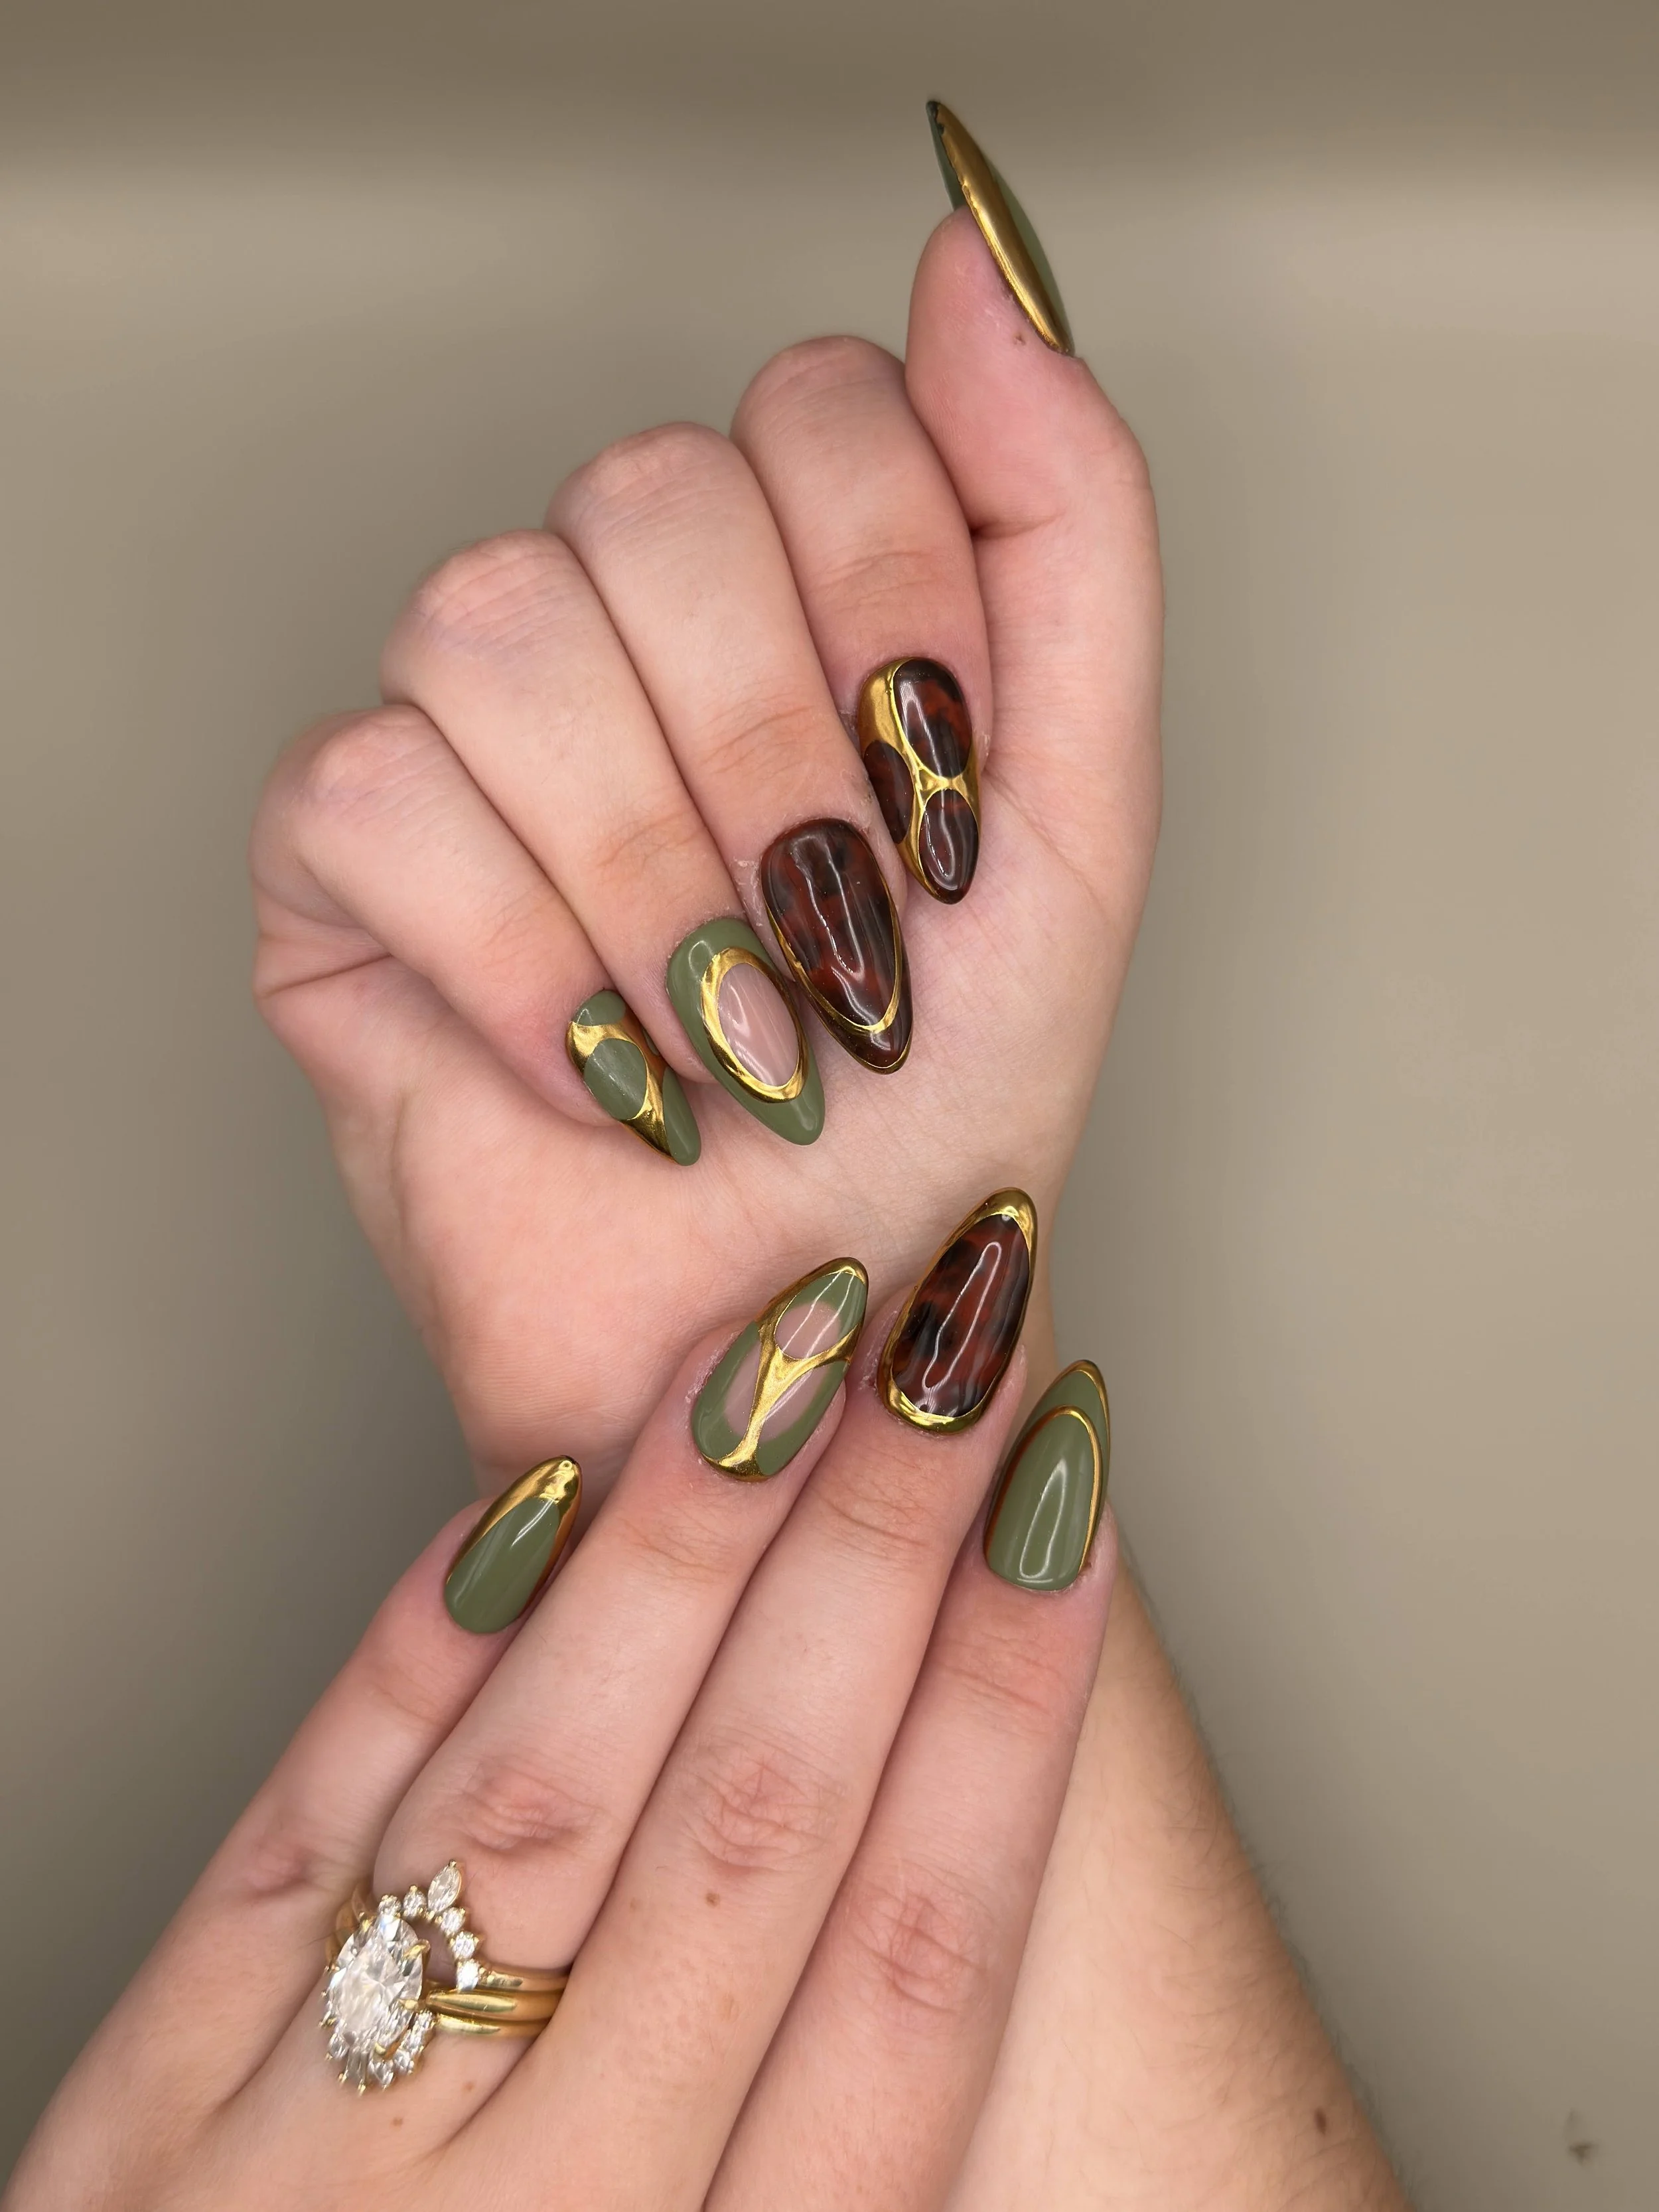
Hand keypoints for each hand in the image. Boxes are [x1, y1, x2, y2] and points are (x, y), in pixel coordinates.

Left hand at [7, 1265, 1115, 2210]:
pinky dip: (427, 1645)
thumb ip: (820, 2130)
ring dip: (681, 1547)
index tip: (1075, 1502)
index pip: (916, 1973)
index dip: (1011, 1713)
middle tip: (954, 1337)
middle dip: (876, 1556)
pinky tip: (538, 1488)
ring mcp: (306, 2168)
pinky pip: (306, 1825)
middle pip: (753, 1838)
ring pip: (545, 1797)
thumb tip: (938, 1799)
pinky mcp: (136, 2108)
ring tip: (780, 1348)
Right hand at [249, 208, 1159, 1488]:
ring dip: (652, 881)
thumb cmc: (942, 1093)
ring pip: (498, 628)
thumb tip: (974, 261)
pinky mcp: (338, 853)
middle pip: (649, 499)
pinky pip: (375, 791)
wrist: (806, 1320)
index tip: (937, 811)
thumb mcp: (1080, 809)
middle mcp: (621, 619)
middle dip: (778, 767)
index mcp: (796, 584)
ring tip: (721, 1036)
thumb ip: (1065, 523)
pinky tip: (592, 1070)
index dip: (898, 611)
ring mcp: (467, 725)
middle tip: (831, 947)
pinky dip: (520, 964)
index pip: (820, 407)